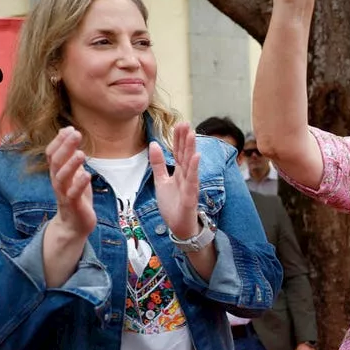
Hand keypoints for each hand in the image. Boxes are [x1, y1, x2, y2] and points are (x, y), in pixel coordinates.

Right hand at [46, 127, 94, 238]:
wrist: (74, 225)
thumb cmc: (76, 196)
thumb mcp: (74, 172)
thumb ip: (71, 155)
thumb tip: (69, 132)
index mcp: (57, 172)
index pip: (52, 154)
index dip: (59, 141)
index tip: (70, 128)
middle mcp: (57, 181)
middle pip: (56, 162)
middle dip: (65, 147)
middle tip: (76, 133)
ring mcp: (64, 194)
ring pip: (62, 178)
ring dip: (71, 164)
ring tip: (81, 153)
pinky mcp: (73, 205)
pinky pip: (73, 194)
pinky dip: (79, 184)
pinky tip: (87, 175)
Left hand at [150, 123, 201, 242]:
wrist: (178, 226)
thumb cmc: (173, 205)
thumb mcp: (161, 181)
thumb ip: (158, 164)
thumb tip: (154, 144)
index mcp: (179, 172)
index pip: (179, 151)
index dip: (178, 138)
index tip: (179, 124)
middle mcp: (186, 176)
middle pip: (185, 154)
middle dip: (185, 139)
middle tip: (185, 123)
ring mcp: (190, 184)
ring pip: (190, 164)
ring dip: (191, 149)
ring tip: (191, 134)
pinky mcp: (191, 195)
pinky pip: (193, 179)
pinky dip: (194, 168)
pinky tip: (196, 156)